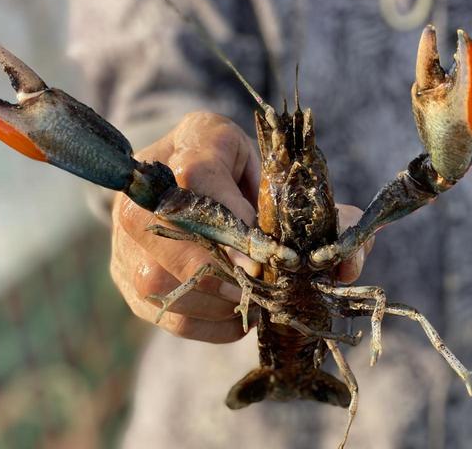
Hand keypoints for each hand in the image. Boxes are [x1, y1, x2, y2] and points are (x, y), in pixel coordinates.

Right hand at [110, 112, 372, 342]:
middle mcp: (141, 195)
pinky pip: (168, 314)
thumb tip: (347, 263)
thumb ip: (316, 211)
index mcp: (189, 148)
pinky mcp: (125, 277)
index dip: (240, 231)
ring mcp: (125, 240)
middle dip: (238, 276)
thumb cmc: (240, 173)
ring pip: (172, 286)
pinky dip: (212, 323)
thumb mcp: (275, 171)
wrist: (182, 172)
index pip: (202, 185)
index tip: (274, 260)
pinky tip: (237, 312)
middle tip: (271, 288)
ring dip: (226, 303)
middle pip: (183, 247)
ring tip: (257, 297)